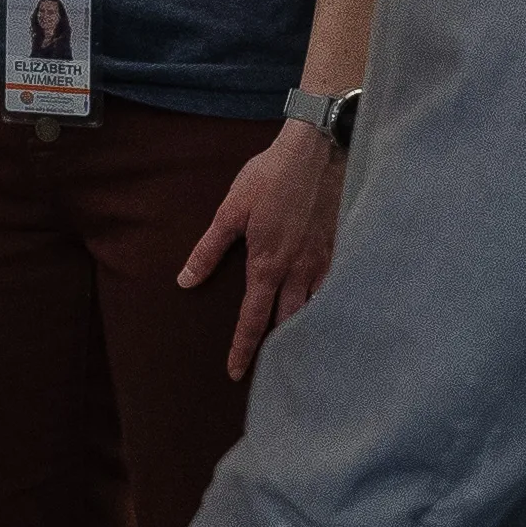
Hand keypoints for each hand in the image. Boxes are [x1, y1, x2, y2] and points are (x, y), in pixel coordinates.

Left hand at [178, 122, 337, 378]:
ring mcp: (323, 264)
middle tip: (269, 372)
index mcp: (267, 266)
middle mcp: (297, 273)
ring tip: (297, 352)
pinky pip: (335, 291)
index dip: (243, 348)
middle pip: (287, 323)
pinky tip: (326, 315)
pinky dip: (328, 308)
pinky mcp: (340, 251)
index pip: (253, 319)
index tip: (235, 373)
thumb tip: (186, 281)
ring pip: (315, 311)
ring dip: (304, 332)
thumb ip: (209, 250)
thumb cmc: (268, 179)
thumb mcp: (230, 212)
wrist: (315, 153)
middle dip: (277, 349)